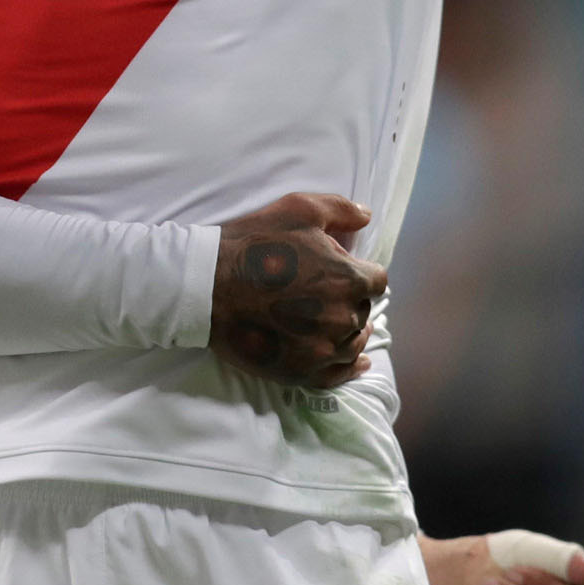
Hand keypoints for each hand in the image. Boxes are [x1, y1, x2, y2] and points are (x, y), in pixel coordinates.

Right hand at [210, 192, 386, 387]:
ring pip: (353, 343)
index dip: (360, 272)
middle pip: (363, 311)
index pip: (376, 280)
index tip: (341, 270)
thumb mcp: (299, 209)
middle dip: (350, 299)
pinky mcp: (302, 371)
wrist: (207, 285)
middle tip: (322, 291)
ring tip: (333, 322)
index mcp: (348, 279)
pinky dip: (350, 368)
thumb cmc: (253, 243)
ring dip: (349, 330)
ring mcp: (323, 350)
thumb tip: (367, 216)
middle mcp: (343, 318)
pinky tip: (356, 362)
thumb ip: (341, 209)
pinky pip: (338, 375)